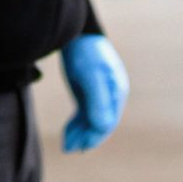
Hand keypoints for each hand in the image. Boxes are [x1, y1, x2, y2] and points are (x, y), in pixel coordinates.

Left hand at [60, 34, 127, 151]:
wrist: (75, 32)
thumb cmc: (85, 53)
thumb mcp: (91, 77)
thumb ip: (98, 101)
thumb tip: (103, 127)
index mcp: (116, 92)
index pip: (107, 122)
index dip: (94, 137)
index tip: (79, 146)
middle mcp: (111, 95)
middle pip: (100, 124)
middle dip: (85, 138)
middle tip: (68, 148)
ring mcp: (99, 93)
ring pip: (90, 120)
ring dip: (80, 133)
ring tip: (66, 144)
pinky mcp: (87, 90)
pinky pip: (84, 113)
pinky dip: (76, 124)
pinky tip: (67, 132)